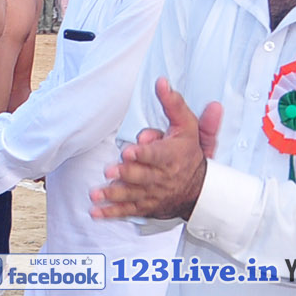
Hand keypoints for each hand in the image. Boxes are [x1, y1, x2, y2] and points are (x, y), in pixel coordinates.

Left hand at [91, 78, 221, 220]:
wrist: (200, 190)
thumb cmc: (188, 153)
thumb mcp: (187, 126)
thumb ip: (173, 105)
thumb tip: (161, 81)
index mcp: (172, 156)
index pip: (157, 155)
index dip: (144, 153)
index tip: (129, 151)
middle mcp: (162, 177)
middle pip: (142, 176)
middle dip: (126, 174)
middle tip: (111, 170)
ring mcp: (153, 194)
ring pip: (132, 195)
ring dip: (114, 194)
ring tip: (97, 193)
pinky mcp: (145, 206)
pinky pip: (127, 211)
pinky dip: (111, 213)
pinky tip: (95, 213)